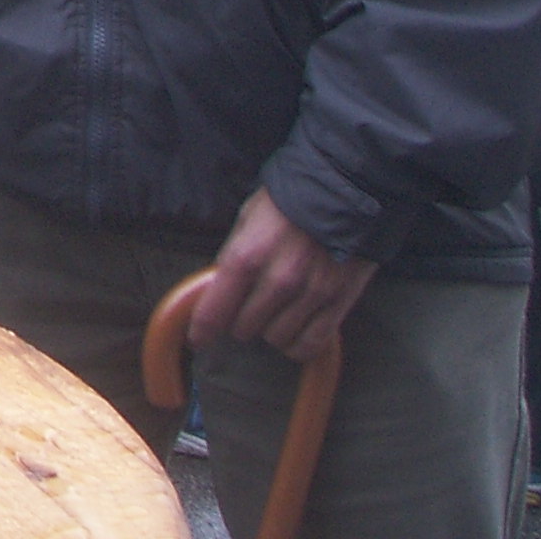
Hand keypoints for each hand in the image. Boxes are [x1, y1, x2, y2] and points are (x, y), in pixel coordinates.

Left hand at [186, 189, 375, 363]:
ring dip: (270, 330)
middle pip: (245, 329)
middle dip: (239, 321)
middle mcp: (278, 281)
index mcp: (247, 257)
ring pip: (277, 339)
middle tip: (246, 307)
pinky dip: (299, 345)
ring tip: (274, 312)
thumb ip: (233, 256)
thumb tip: (220, 289)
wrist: (343, 194)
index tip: (197, 339)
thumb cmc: (288, 203)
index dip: (202, 330)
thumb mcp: (247, 220)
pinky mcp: (338, 304)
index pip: (216, 310)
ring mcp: (310, 295)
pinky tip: (295, 331)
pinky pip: (311, 344)